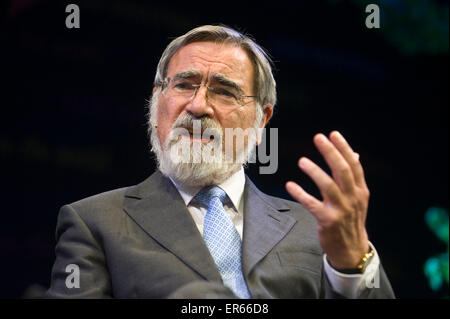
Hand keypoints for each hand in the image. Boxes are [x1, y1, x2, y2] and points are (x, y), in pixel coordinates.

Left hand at [286, 131, 369, 268]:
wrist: (351, 249)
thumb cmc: (350, 220)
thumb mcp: (357, 198)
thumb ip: (354, 177)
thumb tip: (355, 153)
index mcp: (360, 190)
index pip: (354, 165)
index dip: (344, 148)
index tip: (333, 134)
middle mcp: (353, 198)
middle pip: (342, 171)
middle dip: (330, 152)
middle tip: (318, 138)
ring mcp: (341, 210)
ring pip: (328, 186)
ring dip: (314, 171)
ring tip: (301, 161)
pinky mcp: (327, 221)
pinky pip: (312, 204)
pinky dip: (301, 194)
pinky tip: (290, 185)